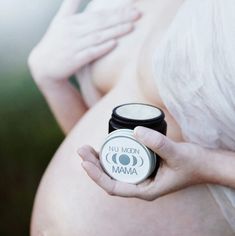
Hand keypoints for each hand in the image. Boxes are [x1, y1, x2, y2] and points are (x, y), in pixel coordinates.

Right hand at [28, 0, 140, 87]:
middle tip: (138, 14)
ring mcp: (74, 46)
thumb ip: (70, 6)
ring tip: (131, 28)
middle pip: (101, 23)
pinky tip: (113, 43)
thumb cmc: (55, 41)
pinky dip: (102, 48)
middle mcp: (74, 32)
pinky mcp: (74, 60)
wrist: (43, 65)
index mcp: (73, 21)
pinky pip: (90, 53)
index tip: (133, 8)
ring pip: (98, 36)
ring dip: (115, 32)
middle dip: (121, 18)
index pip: (99, 14)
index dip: (116, 11)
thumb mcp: (59, 21)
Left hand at [78, 127, 207, 200]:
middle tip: (82, 149)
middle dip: (93, 165)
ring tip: (87, 148)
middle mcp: (140, 185)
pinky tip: (106, 147)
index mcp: (145, 190)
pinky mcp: (144, 167)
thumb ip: (159, 144)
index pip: (113, 187)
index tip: (85, 162)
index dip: (97, 175)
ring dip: (100, 161)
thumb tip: (136, 131)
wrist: (204, 163)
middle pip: (110, 178)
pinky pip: (123, 164)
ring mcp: (142, 177)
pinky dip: (112, 156)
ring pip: (114, 171)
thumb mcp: (178, 154)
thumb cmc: (193, 163)